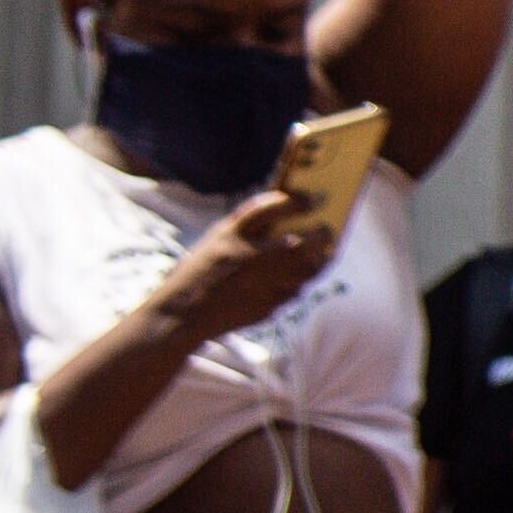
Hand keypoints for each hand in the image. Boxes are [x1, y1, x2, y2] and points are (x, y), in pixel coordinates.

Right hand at [152, 190, 338, 342]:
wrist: (184, 315)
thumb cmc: (203, 268)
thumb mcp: (219, 236)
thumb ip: (251, 218)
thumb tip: (289, 199)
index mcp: (236, 236)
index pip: (275, 208)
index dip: (301, 200)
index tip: (317, 197)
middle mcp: (252, 259)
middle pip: (305, 242)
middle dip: (324, 233)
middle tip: (328, 228)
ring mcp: (263, 286)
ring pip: (309, 269)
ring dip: (321, 258)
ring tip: (325, 250)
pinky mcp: (269, 308)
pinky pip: (296, 290)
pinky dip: (303, 279)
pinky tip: (301, 272)